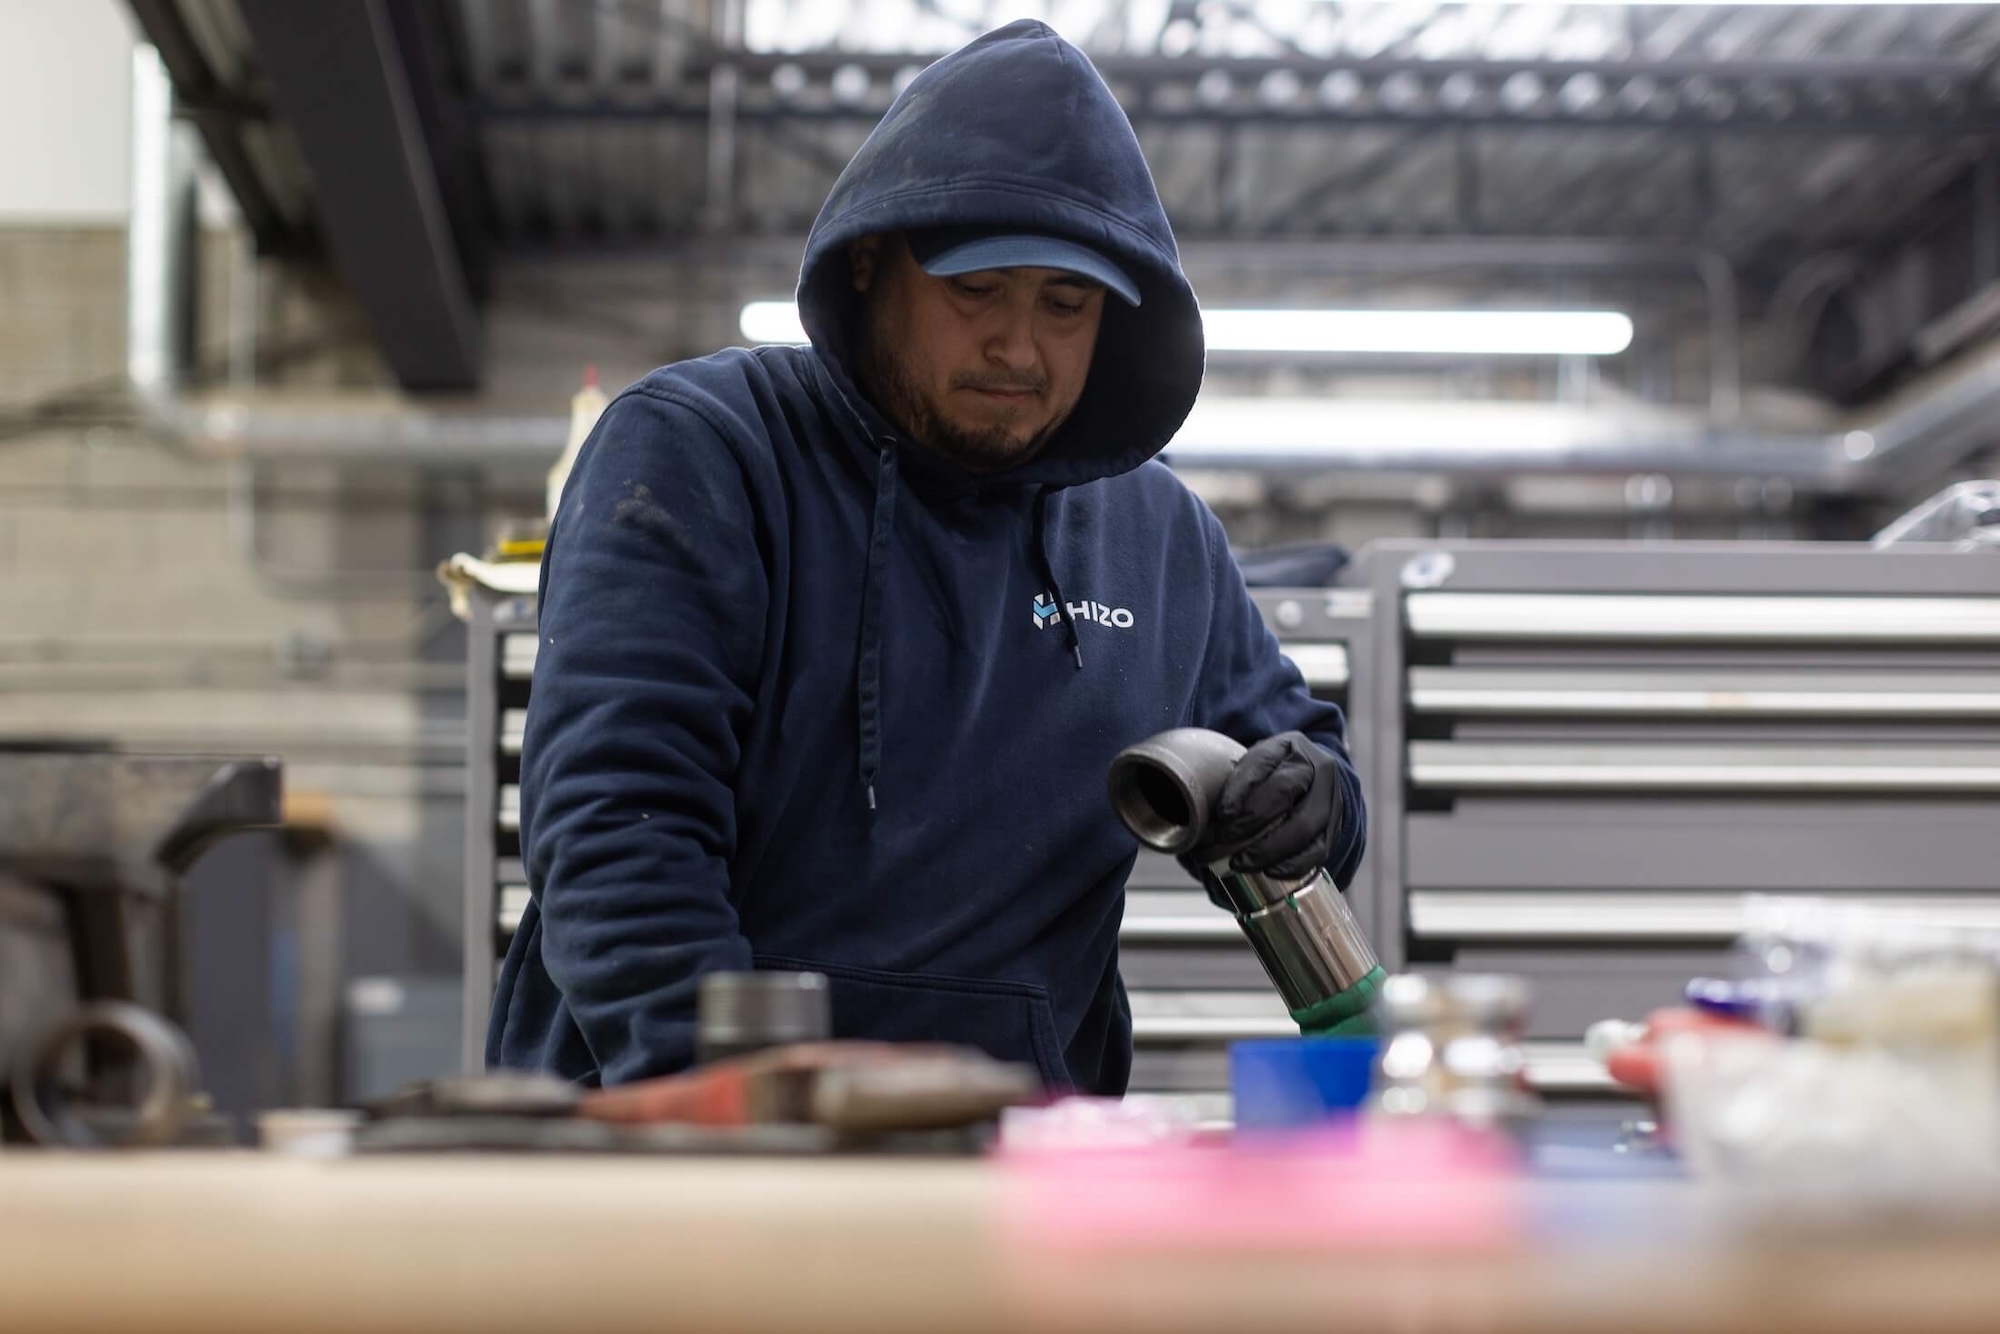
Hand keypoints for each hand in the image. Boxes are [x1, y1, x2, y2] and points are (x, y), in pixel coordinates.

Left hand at [1176, 731, 1342, 883]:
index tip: (1220, 815)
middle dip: (1248, 822)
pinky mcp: (1334, 828)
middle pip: (1282, 793)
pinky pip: (1318, 850)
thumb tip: (1195, 819)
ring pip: (1303, 825)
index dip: (1239, 790)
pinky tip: (1270, 871)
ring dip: (1268, 849)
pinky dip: (1292, 864)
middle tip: (1220, 841)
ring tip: (1239, 863)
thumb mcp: (1252, 766)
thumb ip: (1232, 784)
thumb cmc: (1269, 777)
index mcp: (1287, 745)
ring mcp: (1329, 798)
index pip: (1260, 763)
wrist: (1310, 782)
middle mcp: (1314, 767)